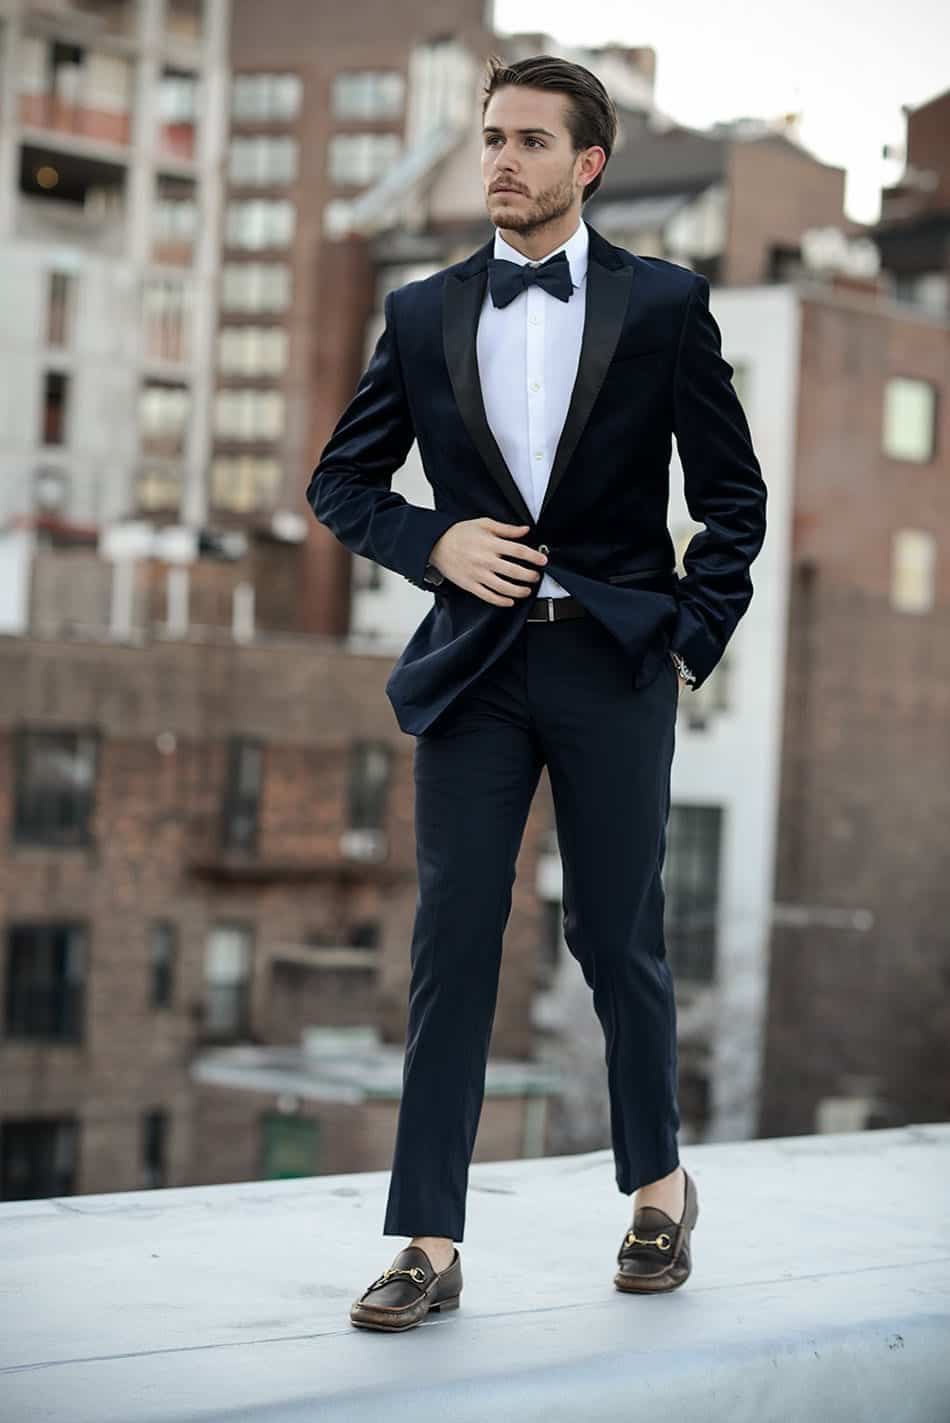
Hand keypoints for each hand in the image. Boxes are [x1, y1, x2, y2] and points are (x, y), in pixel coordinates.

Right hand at [428, 519, 547, 605]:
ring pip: (503, 587)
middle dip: (529, 576)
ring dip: (519, 591)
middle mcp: (485, 560)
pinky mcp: (470, 585)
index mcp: (490, 543)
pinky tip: (510, 601)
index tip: (543, 560)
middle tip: (536, 576)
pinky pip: (489, 596)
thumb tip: (525, 530)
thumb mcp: (484, 524)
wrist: (435, 544)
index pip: (518, 551)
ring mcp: (477, 574)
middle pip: (514, 571)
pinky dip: (502, 601)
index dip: (533, 556)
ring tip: (527, 590)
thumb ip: (506, 529)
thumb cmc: (459, 533)